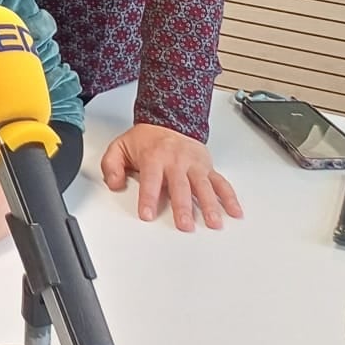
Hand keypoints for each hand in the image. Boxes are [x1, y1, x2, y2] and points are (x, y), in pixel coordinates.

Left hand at [101, 122, 242, 231]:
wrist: (168, 120)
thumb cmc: (146, 140)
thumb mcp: (120, 147)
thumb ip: (111, 165)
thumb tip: (114, 183)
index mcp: (154, 157)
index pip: (150, 180)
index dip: (148, 198)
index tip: (147, 214)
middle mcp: (176, 160)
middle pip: (180, 186)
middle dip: (183, 206)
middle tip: (184, 225)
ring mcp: (194, 164)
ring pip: (203, 186)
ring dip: (210, 205)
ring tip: (213, 222)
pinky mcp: (207, 167)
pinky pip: (220, 182)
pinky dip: (229, 197)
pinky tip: (234, 211)